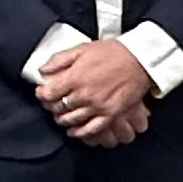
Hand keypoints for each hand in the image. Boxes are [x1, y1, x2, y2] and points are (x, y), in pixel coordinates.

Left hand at [37, 39, 152, 140]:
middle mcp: (84, 94)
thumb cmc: (113, 53)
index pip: (48, 94)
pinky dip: (79, 132)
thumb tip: (42, 70)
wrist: (140, 59)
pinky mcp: (111, 114)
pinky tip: (74, 130)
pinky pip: (91, 129)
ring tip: (62, 114)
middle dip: (51, 106)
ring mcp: (98, 106)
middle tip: (52, 103)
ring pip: (71, 120)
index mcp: (75, 78)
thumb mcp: (82, 49)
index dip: (42, 94)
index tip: (43, 93)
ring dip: (63, 119)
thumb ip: (59, 60)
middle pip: (58, 108)